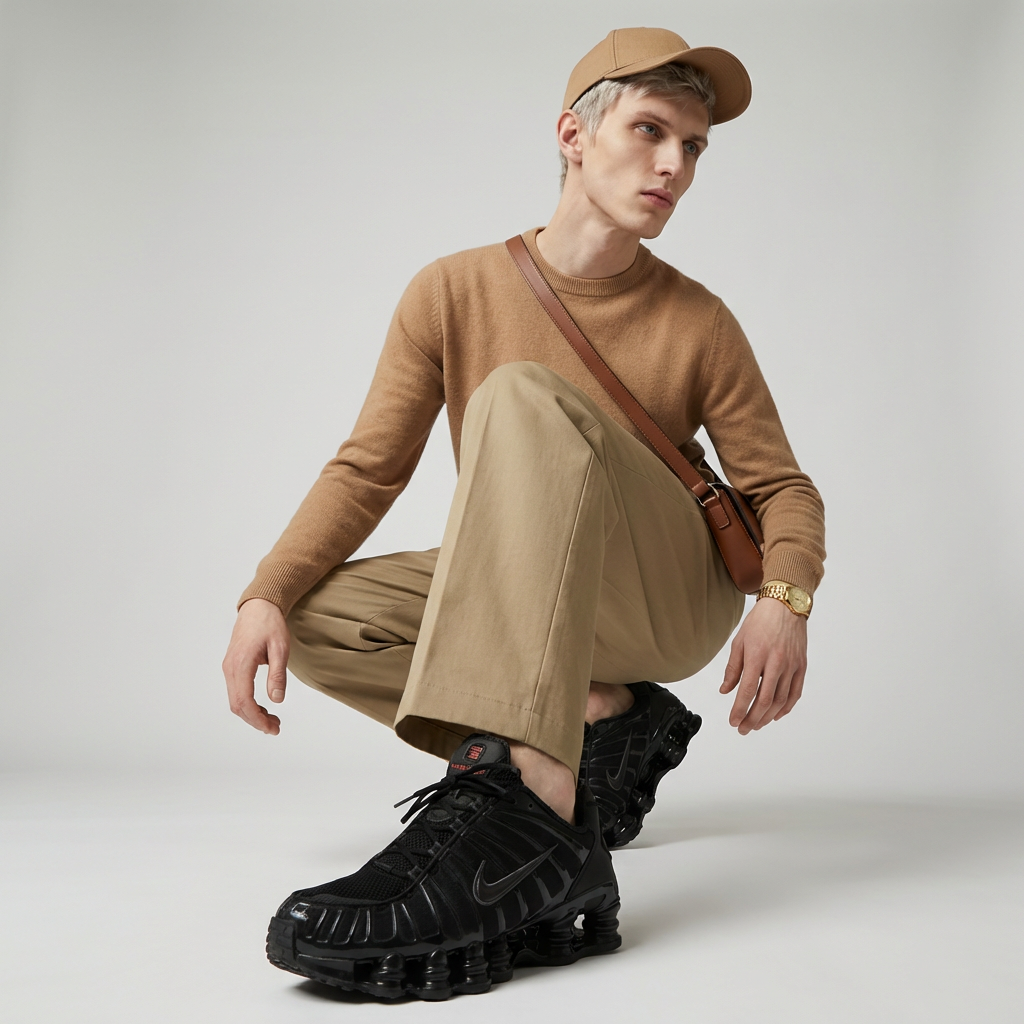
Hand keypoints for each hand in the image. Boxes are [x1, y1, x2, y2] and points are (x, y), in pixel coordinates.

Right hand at [221, 598, 290, 733]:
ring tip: (272, 720)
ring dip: (251, 714)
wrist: (259, 606)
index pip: (244, 701)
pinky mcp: (232, 666)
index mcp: (241, 664)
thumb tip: (277, 700)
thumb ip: (277, 674)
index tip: (272, 728)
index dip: (257, 719)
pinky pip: (236, 691)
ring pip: (235, 700)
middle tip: (275, 727)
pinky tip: (262, 707)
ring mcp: (229, 667)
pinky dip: (247, 704)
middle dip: (255, 720)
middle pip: (237, 705)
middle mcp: (230, 668)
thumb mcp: (280, 648)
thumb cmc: (270, 623)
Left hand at [720, 596, 807, 733]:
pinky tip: (776, 715)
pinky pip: (795, 692)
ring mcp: (791, 666)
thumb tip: (725, 690)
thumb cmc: (760, 621)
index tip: (734, 721)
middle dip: (753, 718)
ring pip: (781, 700)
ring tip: (757, 725)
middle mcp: (776, 663)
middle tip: (743, 728)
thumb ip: (732, 669)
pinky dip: (786, 707)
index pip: (747, 691)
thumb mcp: (739, 642)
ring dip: (768, 716)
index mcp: (757, 656)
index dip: (740, 710)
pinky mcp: (801, 666)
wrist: (785, 606)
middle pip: (765, 700)